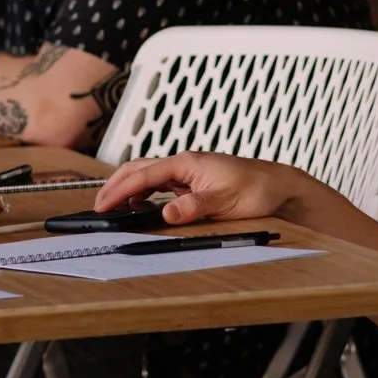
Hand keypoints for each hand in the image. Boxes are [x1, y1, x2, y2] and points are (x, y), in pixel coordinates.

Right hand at [94, 151, 304, 225]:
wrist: (279, 185)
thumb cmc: (257, 189)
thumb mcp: (224, 201)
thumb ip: (193, 207)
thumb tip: (165, 214)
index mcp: (187, 163)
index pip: (142, 175)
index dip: (118, 191)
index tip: (101, 206)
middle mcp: (185, 164)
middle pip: (139, 169)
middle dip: (115, 185)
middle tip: (98, 206)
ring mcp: (189, 171)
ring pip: (148, 175)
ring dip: (128, 188)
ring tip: (112, 207)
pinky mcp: (195, 180)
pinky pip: (161, 183)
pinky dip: (145, 192)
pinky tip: (140, 206)